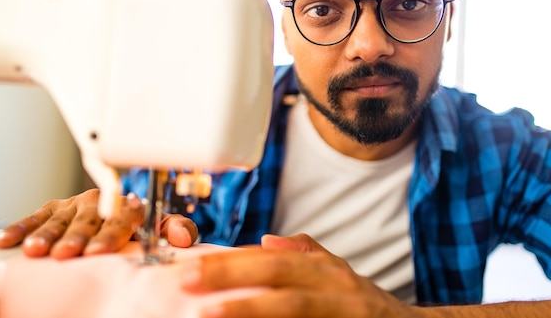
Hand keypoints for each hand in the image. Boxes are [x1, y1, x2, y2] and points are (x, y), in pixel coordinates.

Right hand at [0, 188, 197, 258]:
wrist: (118, 216)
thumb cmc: (138, 228)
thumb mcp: (161, 228)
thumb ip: (175, 230)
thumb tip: (184, 237)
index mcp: (127, 207)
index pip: (120, 220)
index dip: (109, 236)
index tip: (98, 253)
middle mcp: (100, 203)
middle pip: (88, 220)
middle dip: (77, 237)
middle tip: (66, 253)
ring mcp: (75, 204)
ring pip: (61, 218)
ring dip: (48, 234)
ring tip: (38, 251)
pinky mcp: (55, 208)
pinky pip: (37, 216)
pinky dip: (22, 227)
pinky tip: (8, 240)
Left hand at [180, 233, 416, 317]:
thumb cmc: (363, 306)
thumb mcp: (338, 273)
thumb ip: (304, 254)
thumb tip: (266, 239)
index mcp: (325, 269)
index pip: (272, 258)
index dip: (232, 260)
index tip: (191, 265)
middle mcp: (335, 286)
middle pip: (278, 276)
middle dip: (231, 276)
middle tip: (187, 280)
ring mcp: (342, 312)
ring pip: (292, 307)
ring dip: (249, 310)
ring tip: (208, 313)